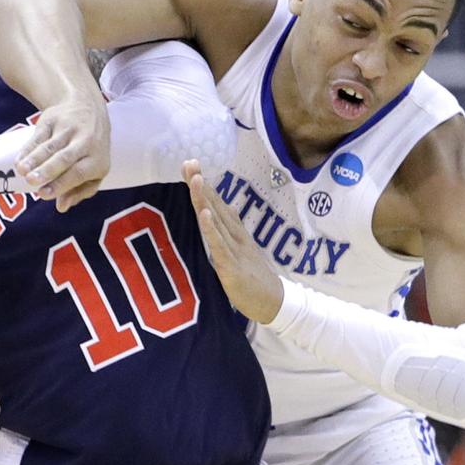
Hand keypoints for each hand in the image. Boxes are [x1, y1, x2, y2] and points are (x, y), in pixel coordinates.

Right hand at [15, 92, 109, 211]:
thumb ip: (79, 192)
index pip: (78, 173)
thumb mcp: (94, 171)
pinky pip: (39, 136)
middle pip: (65, 158)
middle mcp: (86, 142)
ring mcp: (69, 129)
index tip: (43, 194)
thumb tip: (61, 208)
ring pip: (50, 146)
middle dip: (47, 171)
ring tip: (21, 171)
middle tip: (31, 182)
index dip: (61, 184)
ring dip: (34, 159)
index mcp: (98, 160)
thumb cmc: (91, 150)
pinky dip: (28, 149)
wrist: (88, 108)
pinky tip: (19, 161)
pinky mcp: (54, 119)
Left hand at [185, 160, 282, 323]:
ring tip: (196, 178)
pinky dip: (211, 229)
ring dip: (205, 199)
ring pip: (216, 220)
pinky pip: (219, 245)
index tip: (190, 166)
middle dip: (201, 184)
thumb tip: (226, 209)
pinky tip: (204, 214)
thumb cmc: (256, 279)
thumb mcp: (243, 251)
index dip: (204, 186)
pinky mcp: (232, 266)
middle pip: (215, 206)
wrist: (275, 303)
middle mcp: (235, 236)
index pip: (217, 205)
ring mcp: (234, 249)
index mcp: (235, 233)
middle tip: (189, 162)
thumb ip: (233, 231)